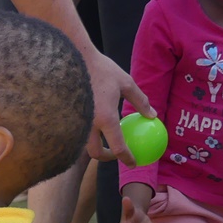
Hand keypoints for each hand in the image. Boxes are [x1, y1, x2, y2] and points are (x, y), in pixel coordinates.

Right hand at [82, 50, 155, 164]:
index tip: (134, 162)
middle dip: (107, 157)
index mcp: (106, 118)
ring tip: (106, 138)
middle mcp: (89, 124)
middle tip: (117, 152)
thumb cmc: (102, 70)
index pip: (118, 146)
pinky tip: (95, 124)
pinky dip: (88, 133)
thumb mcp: (126, 82)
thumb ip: (140, 101)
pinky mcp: (69, 116)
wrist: (73, 60)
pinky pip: (79, 131)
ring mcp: (77, 121)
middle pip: (95, 153)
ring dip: (96, 145)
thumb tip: (152, 115)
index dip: (127, 158)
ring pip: (85, 143)